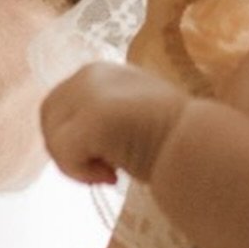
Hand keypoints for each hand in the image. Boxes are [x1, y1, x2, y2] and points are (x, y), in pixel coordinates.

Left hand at [41, 60, 188, 185]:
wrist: (199, 145)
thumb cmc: (172, 137)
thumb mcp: (128, 114)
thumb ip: (100, 114)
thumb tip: (73, 139)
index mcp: (99, 71)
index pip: (60, 105)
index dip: (73, 137)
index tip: (106, 158)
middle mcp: (90, 74)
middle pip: (48, 117)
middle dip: (67, 150)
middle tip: (102, 170)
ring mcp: (91, 93)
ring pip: (53, 136)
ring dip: (75, 164)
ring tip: (110, 173)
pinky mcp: (93, 117)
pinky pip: (64, 152)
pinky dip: (80, 173)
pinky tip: (112, 176)